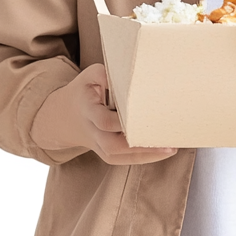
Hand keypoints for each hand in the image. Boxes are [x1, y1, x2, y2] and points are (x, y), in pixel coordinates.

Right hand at [30, 63, 177, 164]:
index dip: (122, 123)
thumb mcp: (91, 75)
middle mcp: (92, 131)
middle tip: (166, 142)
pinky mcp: (105, 151)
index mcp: (88, 110)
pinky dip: (142, 158)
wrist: (65, 115)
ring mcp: (97, 145)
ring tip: (171, 149)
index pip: (104, 121)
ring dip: (145, 155)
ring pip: (118, 156)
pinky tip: (163, 153)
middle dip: (138, 147)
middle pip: (112, 146)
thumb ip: (106, 75)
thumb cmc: (85, 90)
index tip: (144, 118)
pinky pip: (122, 160)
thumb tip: (129, 77)